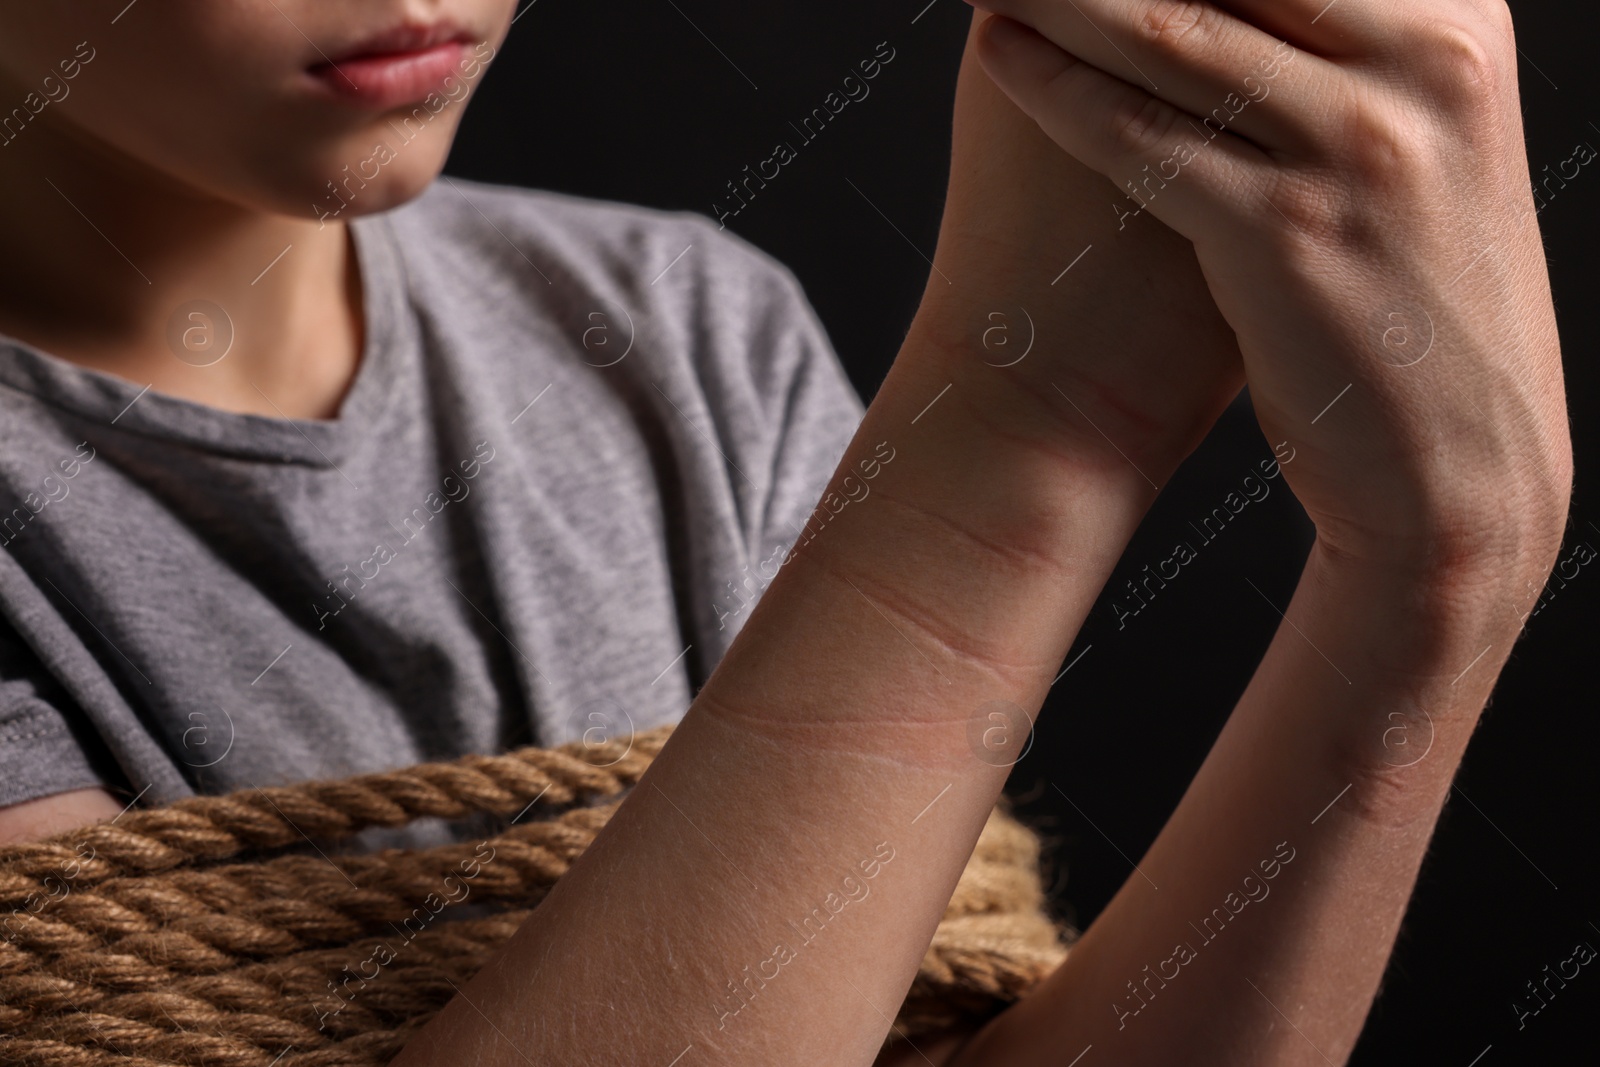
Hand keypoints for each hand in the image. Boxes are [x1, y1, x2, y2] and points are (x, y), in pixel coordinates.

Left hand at [965, 0, 1570, 594]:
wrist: (1459, 462)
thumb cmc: (1414, 300)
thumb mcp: (1415, 146)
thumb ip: (1342, 54)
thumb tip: (1227, 8)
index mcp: (1457, 22)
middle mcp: (1423, 63)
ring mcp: (1358, 149)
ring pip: (1172, 30)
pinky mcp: (1287, 235)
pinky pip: (1143, 136)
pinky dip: (1056, 88)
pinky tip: (998, 53)